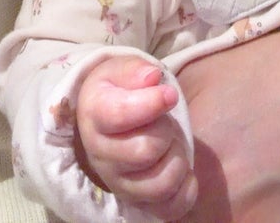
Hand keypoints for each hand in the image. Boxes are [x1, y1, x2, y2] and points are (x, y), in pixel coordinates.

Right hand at [75, 54, 197, 220]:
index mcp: (94, 115)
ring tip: (171, 144)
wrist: (107, 120)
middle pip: (145, 151)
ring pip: (160, 183)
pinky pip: (169, 209)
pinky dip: (186, 191)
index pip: (120, 116)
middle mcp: (100, 155)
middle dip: (165, 130)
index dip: (152, 104)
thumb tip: (153, 78)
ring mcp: (119, 184)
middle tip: (164, 121)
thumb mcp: (120, 70)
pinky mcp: (138, 203)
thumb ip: (135, 70)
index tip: (169, 94)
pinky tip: (184, 171)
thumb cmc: (118, 90)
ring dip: (177, 159)